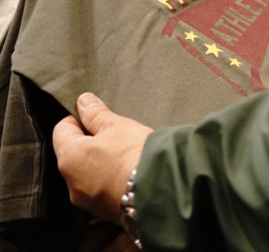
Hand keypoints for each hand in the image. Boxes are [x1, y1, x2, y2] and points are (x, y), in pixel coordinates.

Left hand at [53, 93, 152, 222]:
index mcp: (68, 157)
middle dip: (92, 143)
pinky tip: (131, 174)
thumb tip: (83, 101)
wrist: (161, 189)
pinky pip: (103, 191)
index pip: (62, 130)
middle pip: (75, 155)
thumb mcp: (117, 126)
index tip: (98, 117)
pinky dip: (112, 181)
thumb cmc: (135, 154)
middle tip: (117, 136)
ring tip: (127, 156)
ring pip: (89, 175)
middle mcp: (71, 183)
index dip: (79, 119)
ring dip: (102, 164)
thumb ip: (96, 114)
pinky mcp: (105, 212)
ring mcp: (88, 201)